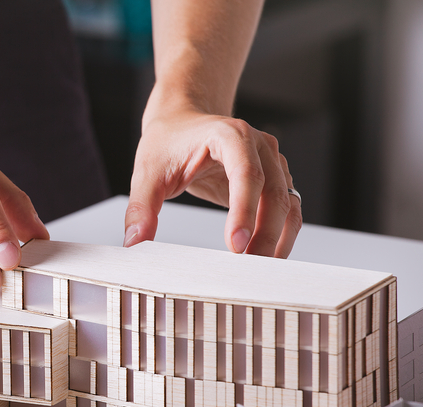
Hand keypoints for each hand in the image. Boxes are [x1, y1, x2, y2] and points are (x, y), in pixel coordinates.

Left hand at [124, 105, 301, 257]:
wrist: (182, 122)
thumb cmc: (168, 142)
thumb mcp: (148, 172)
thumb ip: (141, 207)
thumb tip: (135, 242)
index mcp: (230, 135)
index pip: (246, 174)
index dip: (243, 210)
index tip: (235, 245)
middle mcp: (259, 146)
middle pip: (273, 193)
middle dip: (264, 234)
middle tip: (246, 268)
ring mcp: (272, 162)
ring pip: (287, 203)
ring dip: (278, 238)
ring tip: (258, 268)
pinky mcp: (274, 179)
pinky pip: (287, 209)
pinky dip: (282, 234)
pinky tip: (266, 256)